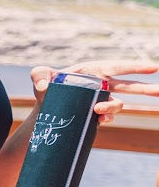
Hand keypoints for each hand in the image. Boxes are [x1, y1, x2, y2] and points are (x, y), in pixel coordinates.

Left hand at [30, 60, 158, 122]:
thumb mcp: (39, 76)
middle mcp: (102, 85)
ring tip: (99, 110)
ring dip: (113, 107)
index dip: (136, 67)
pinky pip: (107, 117)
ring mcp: (101, 100)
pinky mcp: (96, 114)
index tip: (154, 68)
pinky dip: (106, 118)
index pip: (118, 67)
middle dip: (146, 88)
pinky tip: (100, 120)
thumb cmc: (45, 85)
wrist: (44, 106)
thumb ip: (39, 74)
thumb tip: (44, 85)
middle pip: (129, 86)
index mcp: (94, 71)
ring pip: (117, 104)